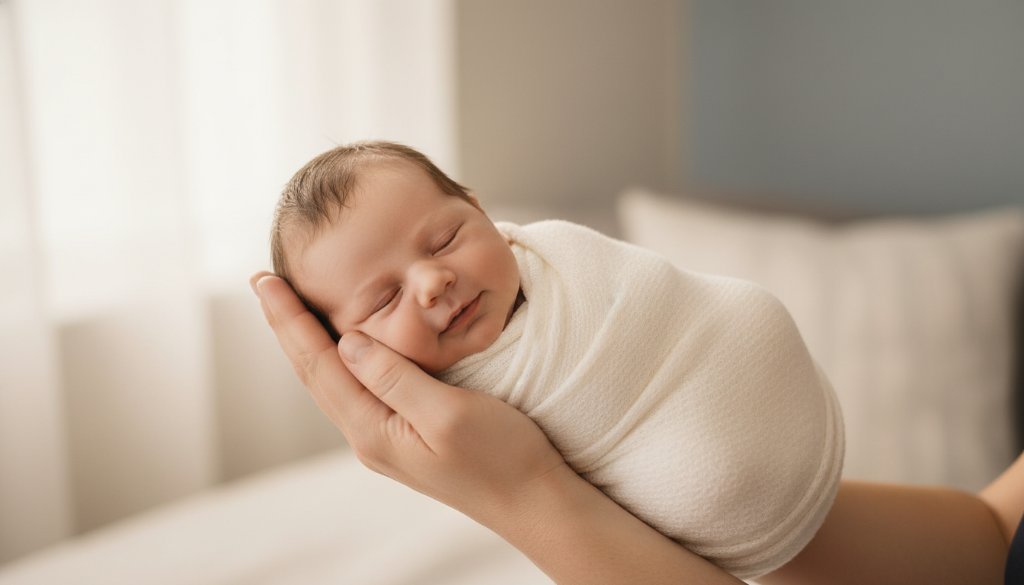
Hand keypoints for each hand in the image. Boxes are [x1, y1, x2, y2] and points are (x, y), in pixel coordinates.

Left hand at [249, 272, 566, 521]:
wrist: (533, 501)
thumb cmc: (502, 458)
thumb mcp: (449, 414)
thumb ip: (395, 377)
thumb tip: (348, 341)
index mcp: (374, 430)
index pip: (318, 364)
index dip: (289, 321)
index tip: (265, 281)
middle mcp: (370, 436)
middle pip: (315, 372)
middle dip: (287, 326)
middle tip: (264, 283)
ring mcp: (386, 439)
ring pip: (333, 381)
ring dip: (308, 342)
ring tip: (290, 308)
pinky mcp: (406, 435)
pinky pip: (358, 389)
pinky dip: (340, 358)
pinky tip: (343, 346)